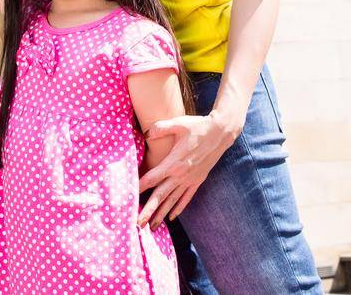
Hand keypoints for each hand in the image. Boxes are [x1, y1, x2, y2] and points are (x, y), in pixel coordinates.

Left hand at [136, 94, 246, 227]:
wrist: (221, 133)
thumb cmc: (198, 127)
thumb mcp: (179, 124)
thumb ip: (161, 128)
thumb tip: (146, 133)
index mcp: (174, 162)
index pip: (153, 178)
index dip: (140, 187)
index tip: (129, 197)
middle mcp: (181, 175)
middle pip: (161, 196)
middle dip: (148, 210)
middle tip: (138, 224)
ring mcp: (190, 180)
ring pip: (173, 201)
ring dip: (161, 214)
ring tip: (152, 226)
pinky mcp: (198, 180)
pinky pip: (186, 198)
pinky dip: (178, 208)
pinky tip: (171, 217)